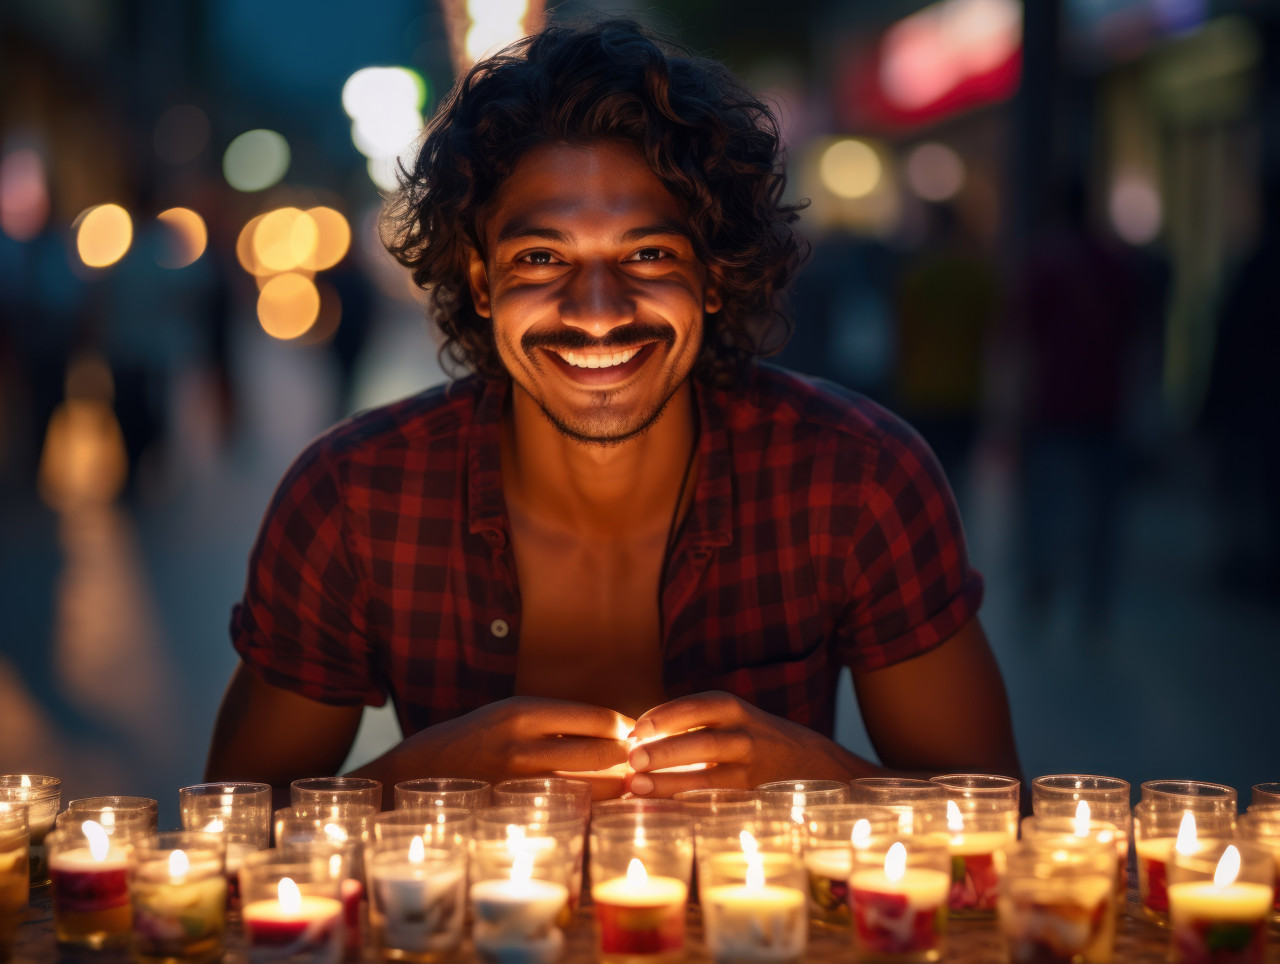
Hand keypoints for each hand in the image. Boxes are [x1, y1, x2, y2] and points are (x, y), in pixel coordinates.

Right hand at [388, 696, 633, 798]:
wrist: (417, 772)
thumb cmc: (475, 738)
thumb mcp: (511, 712)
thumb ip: (559, 720)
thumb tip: (619, 729)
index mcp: (524, 711)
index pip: (598, 718)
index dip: (625, 728)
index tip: (636, 734)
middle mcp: (522, 745)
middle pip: (602, 753)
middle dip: (629, 759)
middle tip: (640, 762)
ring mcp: (519, 783)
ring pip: (592, 787)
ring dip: (618, 787)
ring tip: (629, 784)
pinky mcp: (518, 814)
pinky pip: (570, 812)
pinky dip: (593, 809)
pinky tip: (600, 805)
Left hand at [624, 691, 859, 795]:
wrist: (818, 766)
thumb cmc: (757, 740)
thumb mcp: (734, 719)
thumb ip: (695, 725)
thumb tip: (635, 739)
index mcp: (738, 711)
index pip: (700, 706)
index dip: (667, 715)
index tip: (636, 729)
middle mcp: (748, 737)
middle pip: (704, 741)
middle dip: (666, 750)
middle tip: (632, 758)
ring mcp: (753, 771)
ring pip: (710, 777)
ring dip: (670, 782)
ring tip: (637, 786)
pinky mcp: (754, 799)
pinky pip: (718, 803)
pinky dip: (688, 805)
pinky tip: (662, 809)